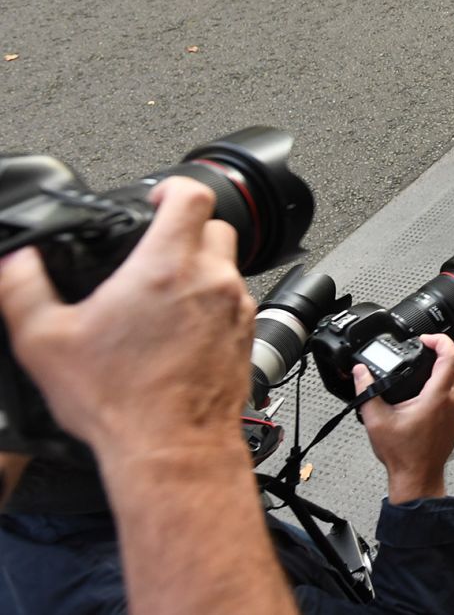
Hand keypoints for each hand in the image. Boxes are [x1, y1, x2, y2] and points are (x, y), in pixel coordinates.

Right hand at [0, 178, 251, 454]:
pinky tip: (181, 331)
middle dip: (185, 229)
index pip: (191, 195)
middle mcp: (211, 280)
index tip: (155, 199)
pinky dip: (212, 304)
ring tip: (162, 297)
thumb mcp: (46, 341)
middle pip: (215, 225)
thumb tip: (13, 263)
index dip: (172, 187)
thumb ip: (23, 290)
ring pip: (228, 265)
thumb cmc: (121, 402)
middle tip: (153, 251)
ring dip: (200, 269)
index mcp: (166, 267)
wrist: (173, 449)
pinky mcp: (247, 335)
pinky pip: (236, 302)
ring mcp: (236, 308)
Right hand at [353, 334, 453, 503]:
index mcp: (438, 397)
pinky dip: (450, 379)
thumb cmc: (402, 454)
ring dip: (449, 364)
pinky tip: (432, 384)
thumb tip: (360, 372)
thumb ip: (366, 391)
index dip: (439, 340)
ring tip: (428, 363)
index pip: (450, 356)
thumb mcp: (376, 420)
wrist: (417, 477)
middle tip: (425, 348)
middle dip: (443, 349)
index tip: (424, 340)